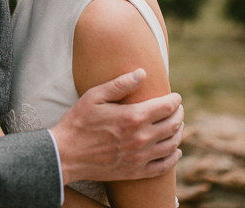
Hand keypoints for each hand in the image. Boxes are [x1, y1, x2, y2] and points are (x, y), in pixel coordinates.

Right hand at [51, 69, 183, 183]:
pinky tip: (174, 150)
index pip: (167, 106)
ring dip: (178, 133)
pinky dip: (173, 157)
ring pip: (171, 144)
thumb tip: (142, 73)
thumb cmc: (78, 122)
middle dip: (179, 114)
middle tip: (177, 109)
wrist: (66, 154)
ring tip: (177, 125)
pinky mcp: (136, 172)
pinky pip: (164, 166)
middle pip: (173, 124)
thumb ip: (120, 84)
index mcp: (133, 117)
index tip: (175, 96)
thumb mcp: (95, 96)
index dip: (175, 100)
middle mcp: (141, 138)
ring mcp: (140, 157)